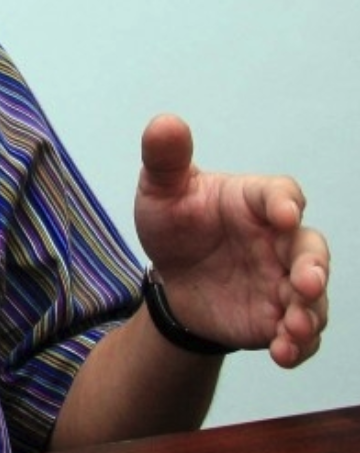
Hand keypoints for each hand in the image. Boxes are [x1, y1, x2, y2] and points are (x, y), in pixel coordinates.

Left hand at [134, 114, 329, 366]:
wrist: (171, 277)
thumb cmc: (175, 222)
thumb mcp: (161, 189)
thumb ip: (166, 159)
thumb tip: (165, 122)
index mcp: (255, 201)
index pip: (281, 194)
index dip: (284, 202)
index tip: (283, 213)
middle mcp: (279, 240)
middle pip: (311, 249)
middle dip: (314, 267)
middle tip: (306, 284)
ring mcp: (284, 280)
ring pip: (313, 297)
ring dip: (310, 313)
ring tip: (292, 329)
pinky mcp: (278, 316)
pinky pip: (301, 334)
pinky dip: (298, 345)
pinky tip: (282, 353)